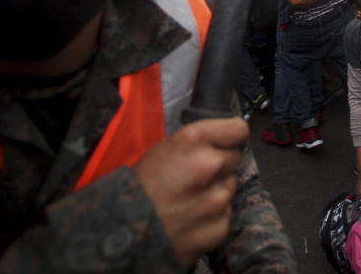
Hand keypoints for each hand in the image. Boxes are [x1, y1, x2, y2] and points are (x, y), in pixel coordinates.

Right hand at [133, 117, 247, 268]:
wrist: (123, 231)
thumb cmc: (138, 189)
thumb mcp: (163, 149)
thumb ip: (197, 143)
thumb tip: (219, 141)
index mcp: (193, 140)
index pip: (237, 129)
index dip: (230, 137)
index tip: (226, 142)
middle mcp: (210, 165)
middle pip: (234, 158)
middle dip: (220, 166)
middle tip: (197, 176)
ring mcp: (217, 198)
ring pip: (230, 187)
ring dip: (216, 191)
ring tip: (190, 199)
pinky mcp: (219, 226)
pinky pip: (225, 215)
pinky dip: (213, 217)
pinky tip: (191, 218)